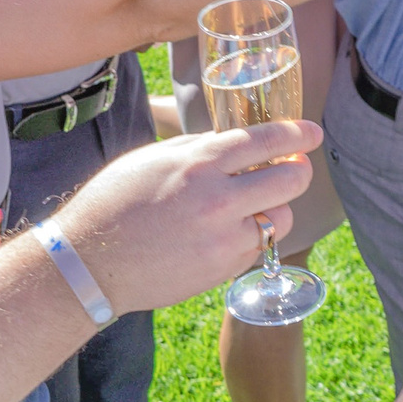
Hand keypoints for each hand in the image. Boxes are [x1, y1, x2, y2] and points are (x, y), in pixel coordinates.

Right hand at [48, 123, 312, 315]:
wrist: (90, 265)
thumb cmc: (113, 204)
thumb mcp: (152, 159)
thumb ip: (198, 149)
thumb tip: (235, 143)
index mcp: (199, 163)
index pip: (266, 141)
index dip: (297, 134)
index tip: (312, 133)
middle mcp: (218, 199)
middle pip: (291, 181)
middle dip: (299, 171)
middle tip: (295, 168)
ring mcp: (225, 238)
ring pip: (282, 218)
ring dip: (276, 207)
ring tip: (254, 204)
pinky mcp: (224, 269)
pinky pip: (258, 246)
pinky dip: (253, 236)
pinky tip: (228, 230)